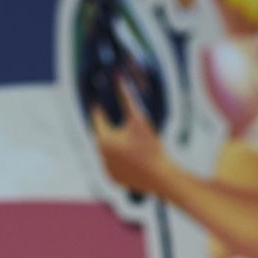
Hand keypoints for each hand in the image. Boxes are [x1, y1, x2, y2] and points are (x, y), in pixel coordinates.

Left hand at [90, 75, 168, 197]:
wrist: (161, 177)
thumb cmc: (151, 147)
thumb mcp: (139, 119)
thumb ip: (127, 98)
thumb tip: (118, 79)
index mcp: (103, 139)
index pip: (96, 117)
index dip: (98, 106)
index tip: (98, 98)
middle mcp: (100, 155)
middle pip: (100, 134)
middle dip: (105, 124)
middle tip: (108, 115)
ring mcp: (107, 168)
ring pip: (106, 150)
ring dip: (111, 142)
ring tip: (119, 134)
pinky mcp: (114, 178)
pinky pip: (113, 164)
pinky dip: (117, 157)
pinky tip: (125, 152)